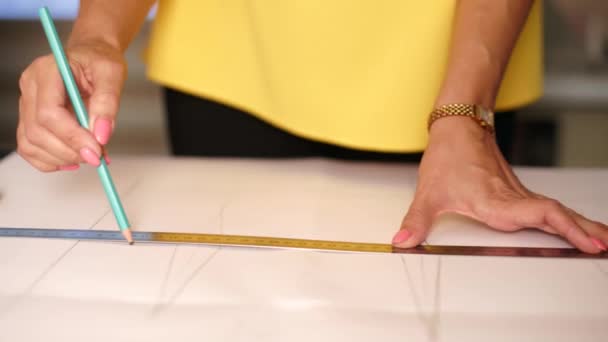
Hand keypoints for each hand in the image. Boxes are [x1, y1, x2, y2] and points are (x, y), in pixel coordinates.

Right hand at [17, 41, 125, 171]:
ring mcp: (27, 104)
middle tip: (98, 156)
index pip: (49, 113)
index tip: (96, 150)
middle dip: (69, 151)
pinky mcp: (30, 118)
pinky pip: (30, 148)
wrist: (91, 56)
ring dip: (61, 158)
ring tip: (90, 155)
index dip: (72, 136)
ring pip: (31, 144)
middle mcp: (30, 87)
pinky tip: (73, 159)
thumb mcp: (112, 73)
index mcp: (47, 71)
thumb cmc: (99, 60)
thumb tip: (101, 135)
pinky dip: (52, 160)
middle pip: (37, 132)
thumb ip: (107, 103)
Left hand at [392, 116, 607, 253]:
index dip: (564, 227)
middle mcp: (512, 198)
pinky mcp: (518, 192)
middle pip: (556, 215)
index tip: (585, 241)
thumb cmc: (446, 156)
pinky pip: (549, 208)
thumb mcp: (427, 192)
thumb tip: (402, 241)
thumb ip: (416, 220)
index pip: (538, 214)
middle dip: (584, 232)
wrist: (458, 127)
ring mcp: (518, 194)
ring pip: (556, 211)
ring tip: (603, 242)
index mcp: (495, 201)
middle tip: (605, 247)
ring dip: (581, 226)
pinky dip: (567, 219)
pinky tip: (578, 228)